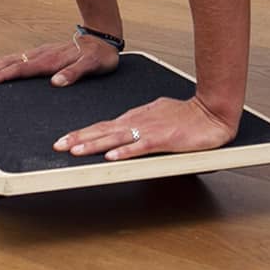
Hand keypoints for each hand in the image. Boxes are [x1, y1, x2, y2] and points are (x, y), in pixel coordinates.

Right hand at [0, 34, 118, 86]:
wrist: (104, 37)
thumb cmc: (99, 55)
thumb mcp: (93, 65)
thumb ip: (75, 73)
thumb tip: (56, 83)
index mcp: (51, 60)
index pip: (23, 69)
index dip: (4, 75)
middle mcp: (43, 55)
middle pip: (11, 62)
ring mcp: (42, 53)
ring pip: (12, 59)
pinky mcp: (43, 54)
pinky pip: (19, 58)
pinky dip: (4, 62)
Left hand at [53, 95, 238, 160]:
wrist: (211, 112)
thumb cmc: (186, 114)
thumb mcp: (158, 114)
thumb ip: (141, 123)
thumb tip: (127, 131)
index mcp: (136, 117)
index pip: (104, 125)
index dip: (84, 132)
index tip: (65, 139)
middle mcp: (138, 121)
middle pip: (104, 130)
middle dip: (80, 138)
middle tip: (58, 145)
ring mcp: (150, 129)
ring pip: (117, 137)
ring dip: (95, 145)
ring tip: (76, 151)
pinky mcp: (163, 139)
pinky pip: (140, 146)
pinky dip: (125, 152)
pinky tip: (112, 157)